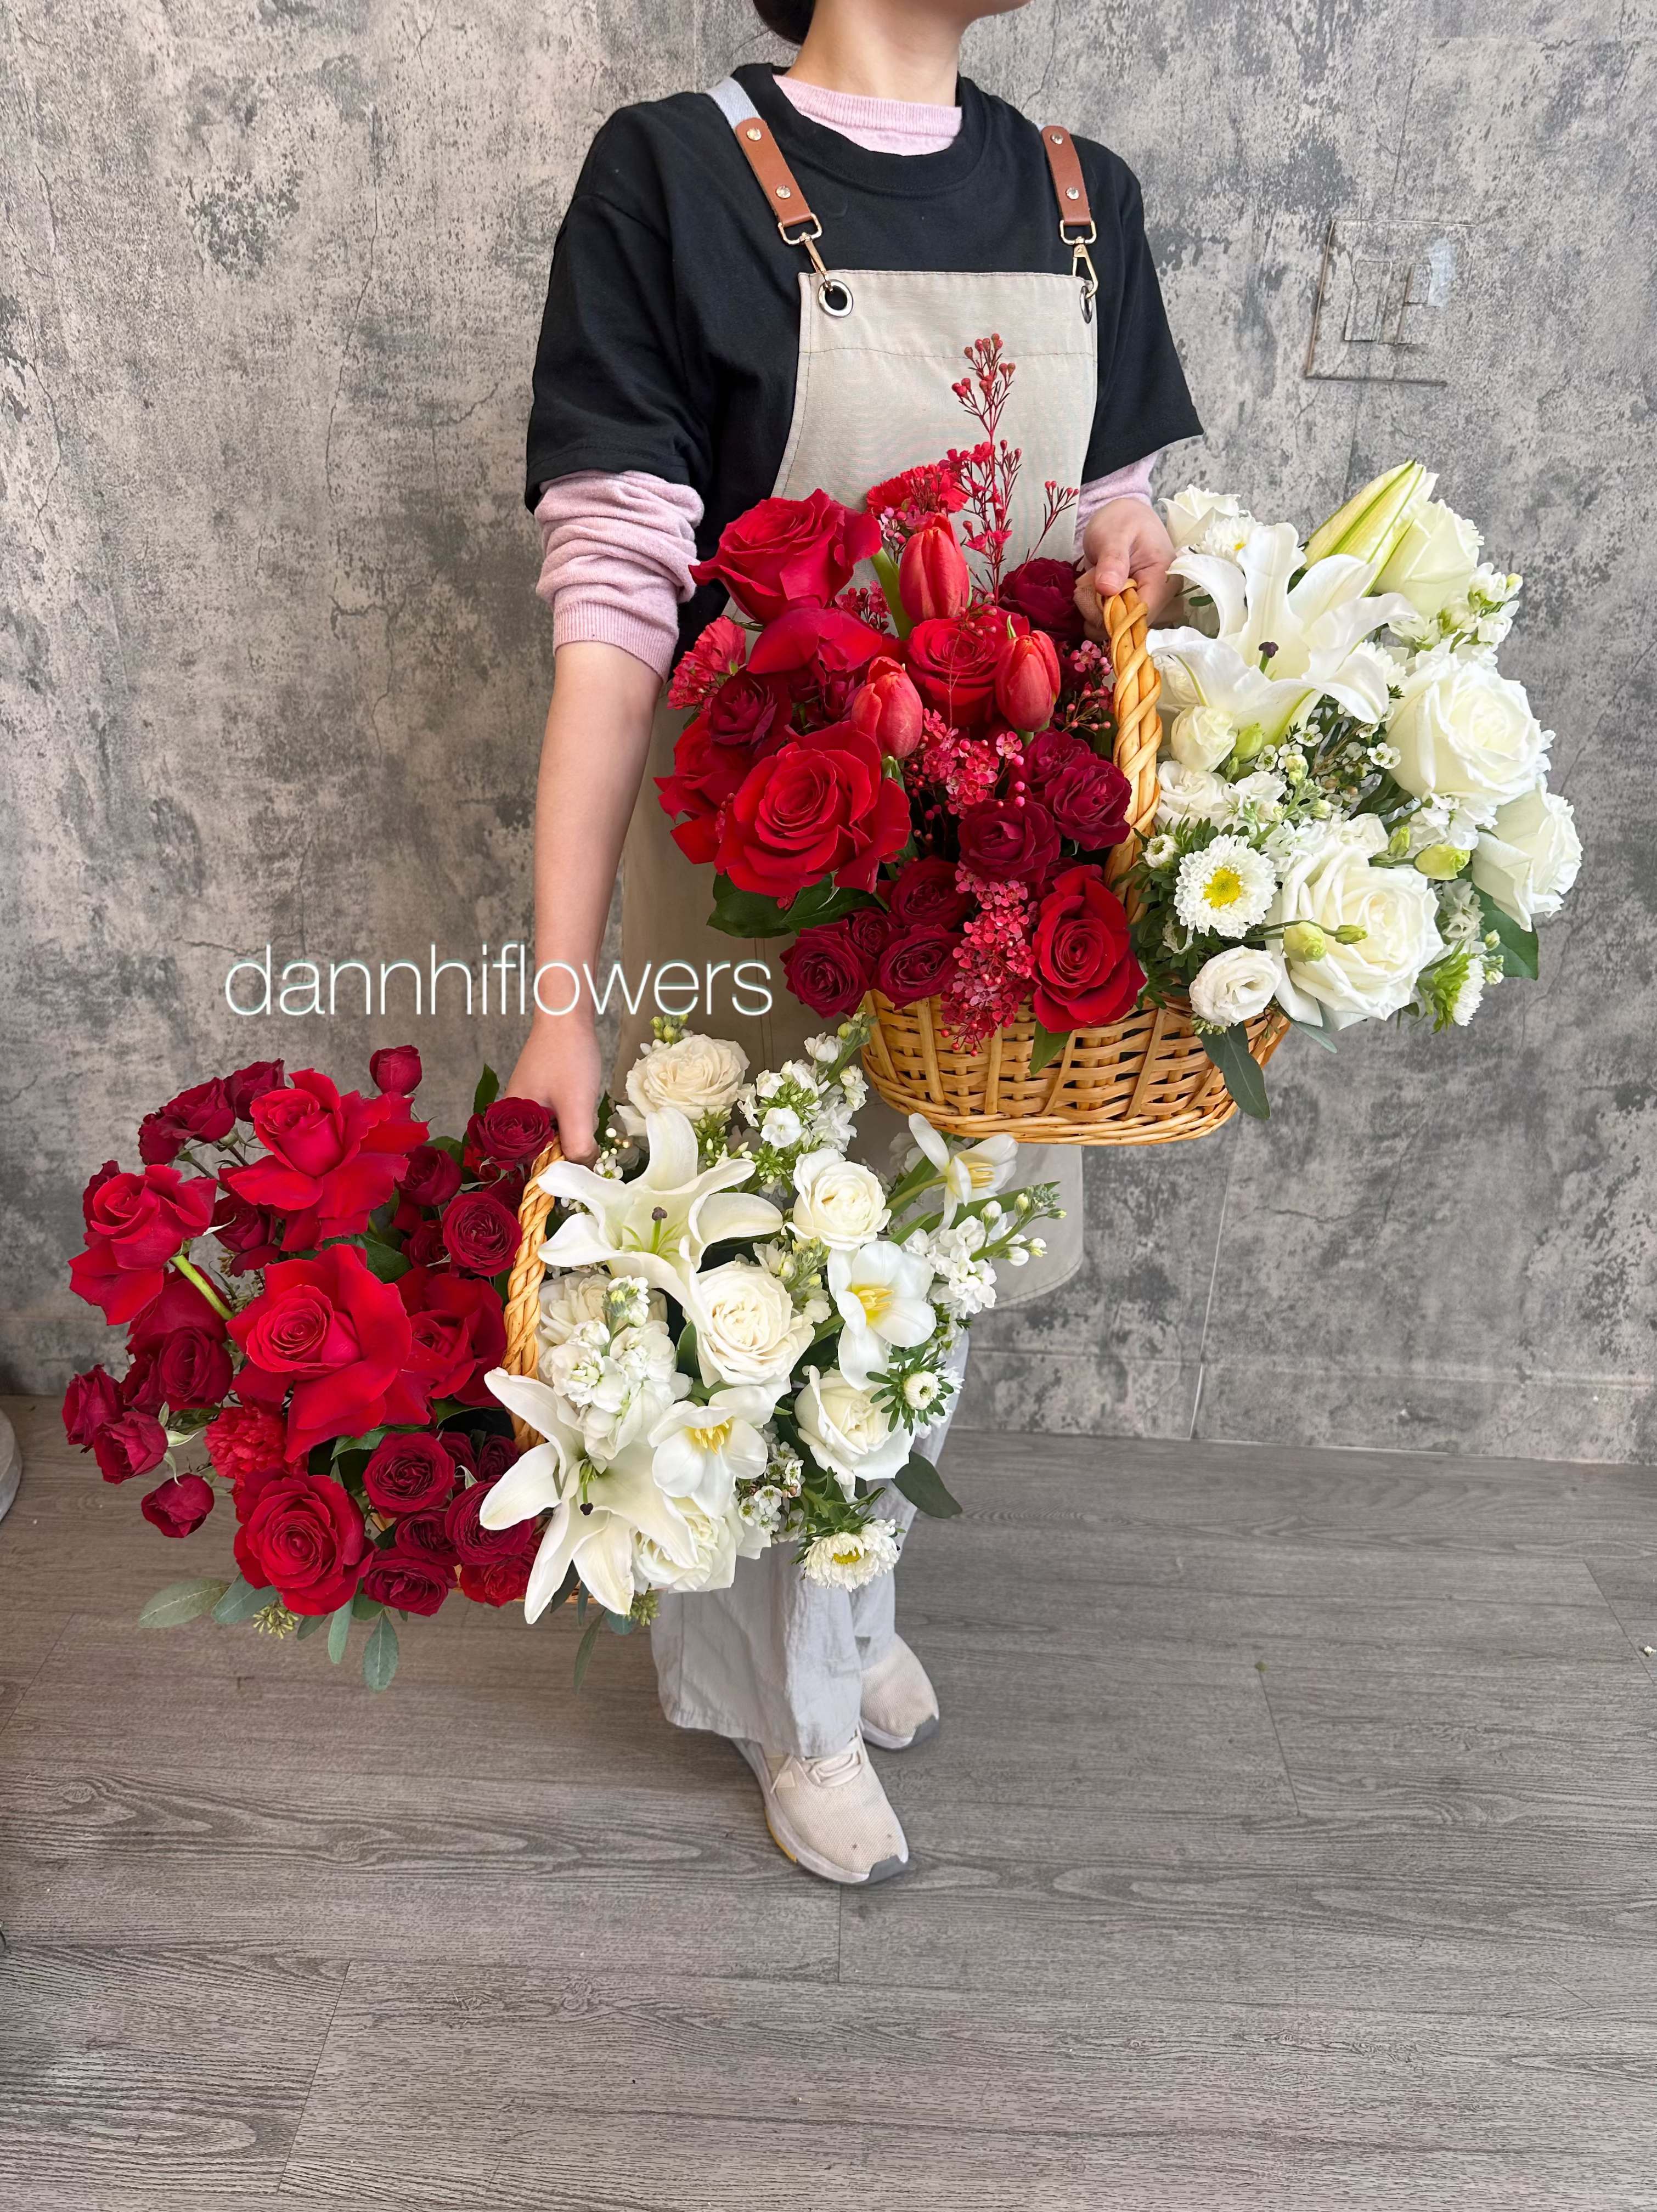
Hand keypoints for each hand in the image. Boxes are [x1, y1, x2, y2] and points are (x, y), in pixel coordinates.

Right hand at [506, 1015, 603, 1164]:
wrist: (566, 1014)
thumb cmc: (568, 1056)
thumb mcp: (576, 1105)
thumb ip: (577, 1143)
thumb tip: (583, 1171)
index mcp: (512, 1122)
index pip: (532, 1164)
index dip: (558, 1170)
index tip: (582, 1165)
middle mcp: (514, 1116)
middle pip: (546, 1150)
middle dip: (571, 1144)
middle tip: (584, 1120)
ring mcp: (528, 1104)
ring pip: (557, 1133)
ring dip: (576, 1127)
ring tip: (582, 1100)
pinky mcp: (542, 1094)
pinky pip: (561, 1117)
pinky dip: (575, 1113)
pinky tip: (581, 1095)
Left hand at [1074, 497, 1179, 633]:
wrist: (1123, 518)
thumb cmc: (1122, 520)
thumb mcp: (1114, 533)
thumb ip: (1113, 559)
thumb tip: (1108, 589)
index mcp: (1164, 579)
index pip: (1142, 616)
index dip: (1115, 618)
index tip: (1095, 599)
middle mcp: (1160, 599)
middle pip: (1127, 627)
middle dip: (1099, 611)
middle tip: (1090, 581)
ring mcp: (1146, 606)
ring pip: (1114, 628)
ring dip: (1093, 609)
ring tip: (1092, 580)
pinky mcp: (1132, 609)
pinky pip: (1108, 623)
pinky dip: (1094, 610)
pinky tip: (1093, 590)